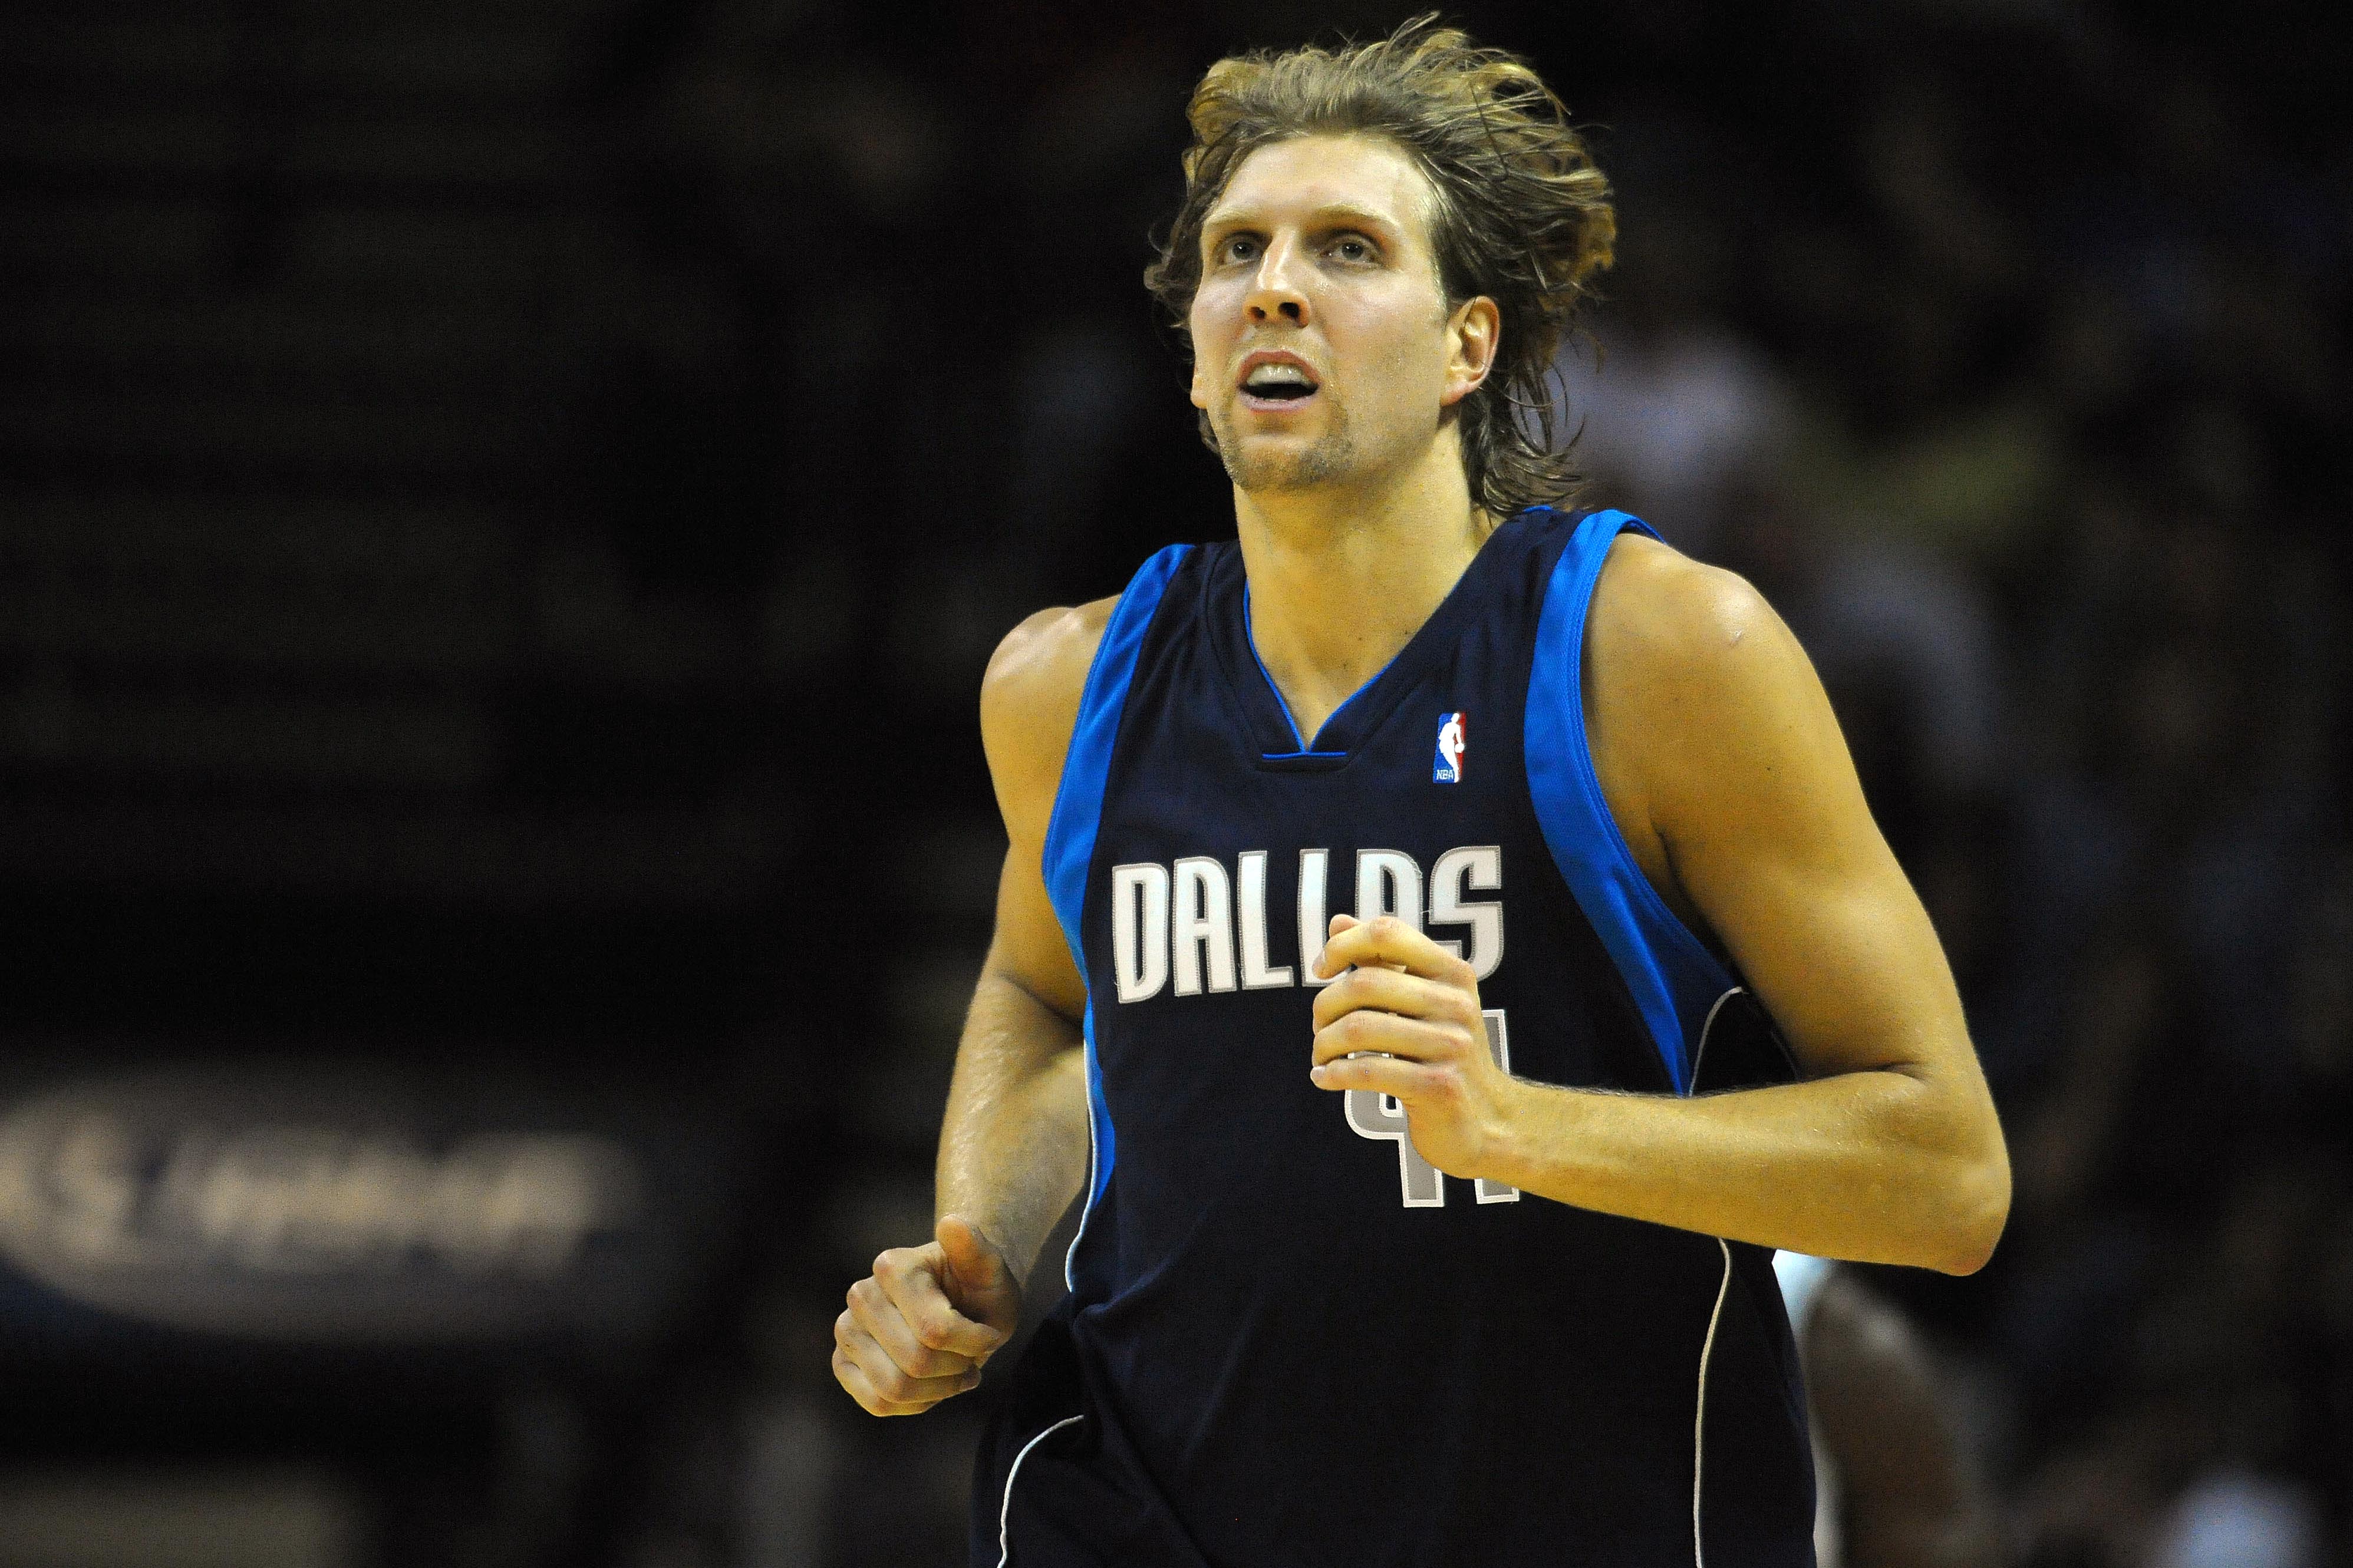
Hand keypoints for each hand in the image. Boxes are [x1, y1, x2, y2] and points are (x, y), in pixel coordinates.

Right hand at [833, 1214, 1021, 1415]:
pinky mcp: (843, 1363)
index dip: (974, 1343)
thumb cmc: (978, 1287)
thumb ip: (976, 1249)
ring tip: (955, 1371)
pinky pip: (877, 1404)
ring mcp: (847, 1330)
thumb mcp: (991, 1270)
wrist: (961, 1302)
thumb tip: (952, 1223)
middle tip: (971, 1356)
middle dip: (955, 1368)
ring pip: (894, 1388)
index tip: (989, 1335)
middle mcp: (861, 1295)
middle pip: (916, 1362)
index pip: (937, 1329)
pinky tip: (933, 1386)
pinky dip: (914, 1404)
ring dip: (937, 1390)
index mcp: (893, 1266)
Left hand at [1308, 913, 1516, 1181]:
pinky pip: (1368, 1071)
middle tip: (1319, 1027)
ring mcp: (1451, 1046)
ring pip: (1359, 1029)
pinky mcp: (1439, 1087)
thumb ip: (1382, 960)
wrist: (1488, 1122)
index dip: (1343, 945)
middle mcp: (1456, 1004)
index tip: (1322, 969)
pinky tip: (1324, 1078)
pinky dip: (1334, 1074)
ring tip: (1321, 1055)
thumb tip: (1338, 922)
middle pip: (1364, 983)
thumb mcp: (1422, 1001)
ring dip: (1325, 1043)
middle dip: (1325, 1005)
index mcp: (1452, 973)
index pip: (1387, 933)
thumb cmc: (1443, 1054)